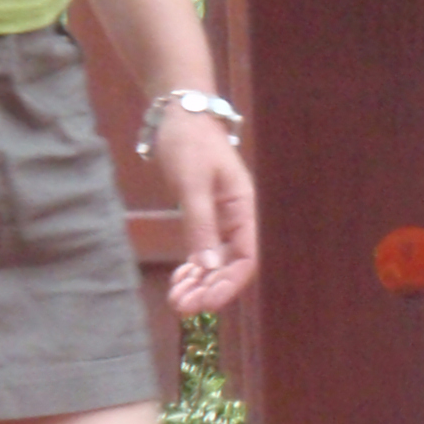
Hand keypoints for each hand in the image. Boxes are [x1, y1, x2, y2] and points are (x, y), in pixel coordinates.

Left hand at [154, 103, 257, 314]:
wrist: (179, 116)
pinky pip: (203, 251)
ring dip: (199, 283)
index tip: (206, 303)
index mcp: (245, 210)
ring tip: (176, 300)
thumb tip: (206, 267)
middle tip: (183, 307)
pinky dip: (192, 269)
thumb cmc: (190, 143)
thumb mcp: (193, 183)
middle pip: (231, 265)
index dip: (229, 284)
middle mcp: (238, 219)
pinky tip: (179, 280)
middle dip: (209, 289)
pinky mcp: (205, 217)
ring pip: (216, 262)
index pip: (246, 257)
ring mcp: (222, 220)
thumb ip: (200, 224)